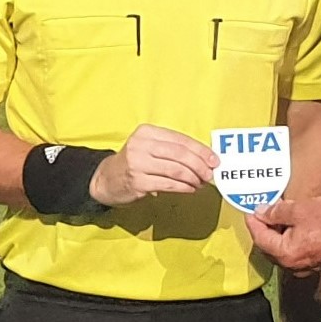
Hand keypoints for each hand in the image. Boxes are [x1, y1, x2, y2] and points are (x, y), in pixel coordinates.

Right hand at [88, 125, 218, 206]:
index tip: (214, 160)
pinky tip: (189, 189)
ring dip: (193, 178)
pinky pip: (167, 184)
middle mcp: (140, 144)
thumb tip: (204, 160)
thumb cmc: (135, 162)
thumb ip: (172, 150)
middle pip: (179, 154)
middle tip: (210, 174)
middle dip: (199, 165)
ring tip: (200, 183)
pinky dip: (183, 187)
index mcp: (146, 132)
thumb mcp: (149, 148)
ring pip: (175, 170)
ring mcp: (137, 163)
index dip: (200, 150)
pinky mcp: (137, 181)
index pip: (180, 139)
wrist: (106, 179)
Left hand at [247, 195, 320, 275]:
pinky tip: (294, 225)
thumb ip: (276, 212)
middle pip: (270, 248)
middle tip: (261, 213)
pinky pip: (298, 252)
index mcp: (288, 254)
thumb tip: (262, 212)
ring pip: (284, 251)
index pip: (261, 239)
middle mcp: (297, 266)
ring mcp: (310, 266)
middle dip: (264, 230)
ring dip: (278, 235)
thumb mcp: (300, 208)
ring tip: (275, 216)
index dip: (253, 222)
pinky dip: (291, 239)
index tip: (250, 211)